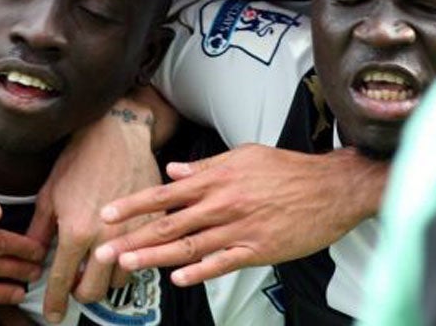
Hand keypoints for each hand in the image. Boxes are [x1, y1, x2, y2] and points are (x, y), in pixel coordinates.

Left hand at [26, 100, 160, 322]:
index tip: (52, 314)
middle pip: (94, 290)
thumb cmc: (79, 159)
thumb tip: (32, 257)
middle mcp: (105, 238)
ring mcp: (132, 233)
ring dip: (105, 279)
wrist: (116, 134)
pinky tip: (117, 249)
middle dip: (81, 294)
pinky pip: (140, 257)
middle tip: (75, 285)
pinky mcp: (150, 224)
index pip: (63, 280)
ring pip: (119, 279)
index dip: (55, 301)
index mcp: (76, 231)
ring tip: (96, 265)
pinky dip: (127, 260)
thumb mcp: (50, 194)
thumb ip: (39, 231)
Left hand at [94, 144, 387, 286]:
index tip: (107, 213)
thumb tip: (173, 170)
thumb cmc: (287, 170)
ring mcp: (239, 229)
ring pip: (189, 246)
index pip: (164, 193)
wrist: (330, 187)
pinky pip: (223, 263)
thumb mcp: (243, 156)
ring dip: (155, 257)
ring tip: (128, 264)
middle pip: (169, 224)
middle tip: (104, 248)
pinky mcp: (258, 249)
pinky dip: (200, 271)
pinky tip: (178, 279)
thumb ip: (206, 166)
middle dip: (133, 236)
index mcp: (216, 179)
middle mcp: (222, 204)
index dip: (134, 204)